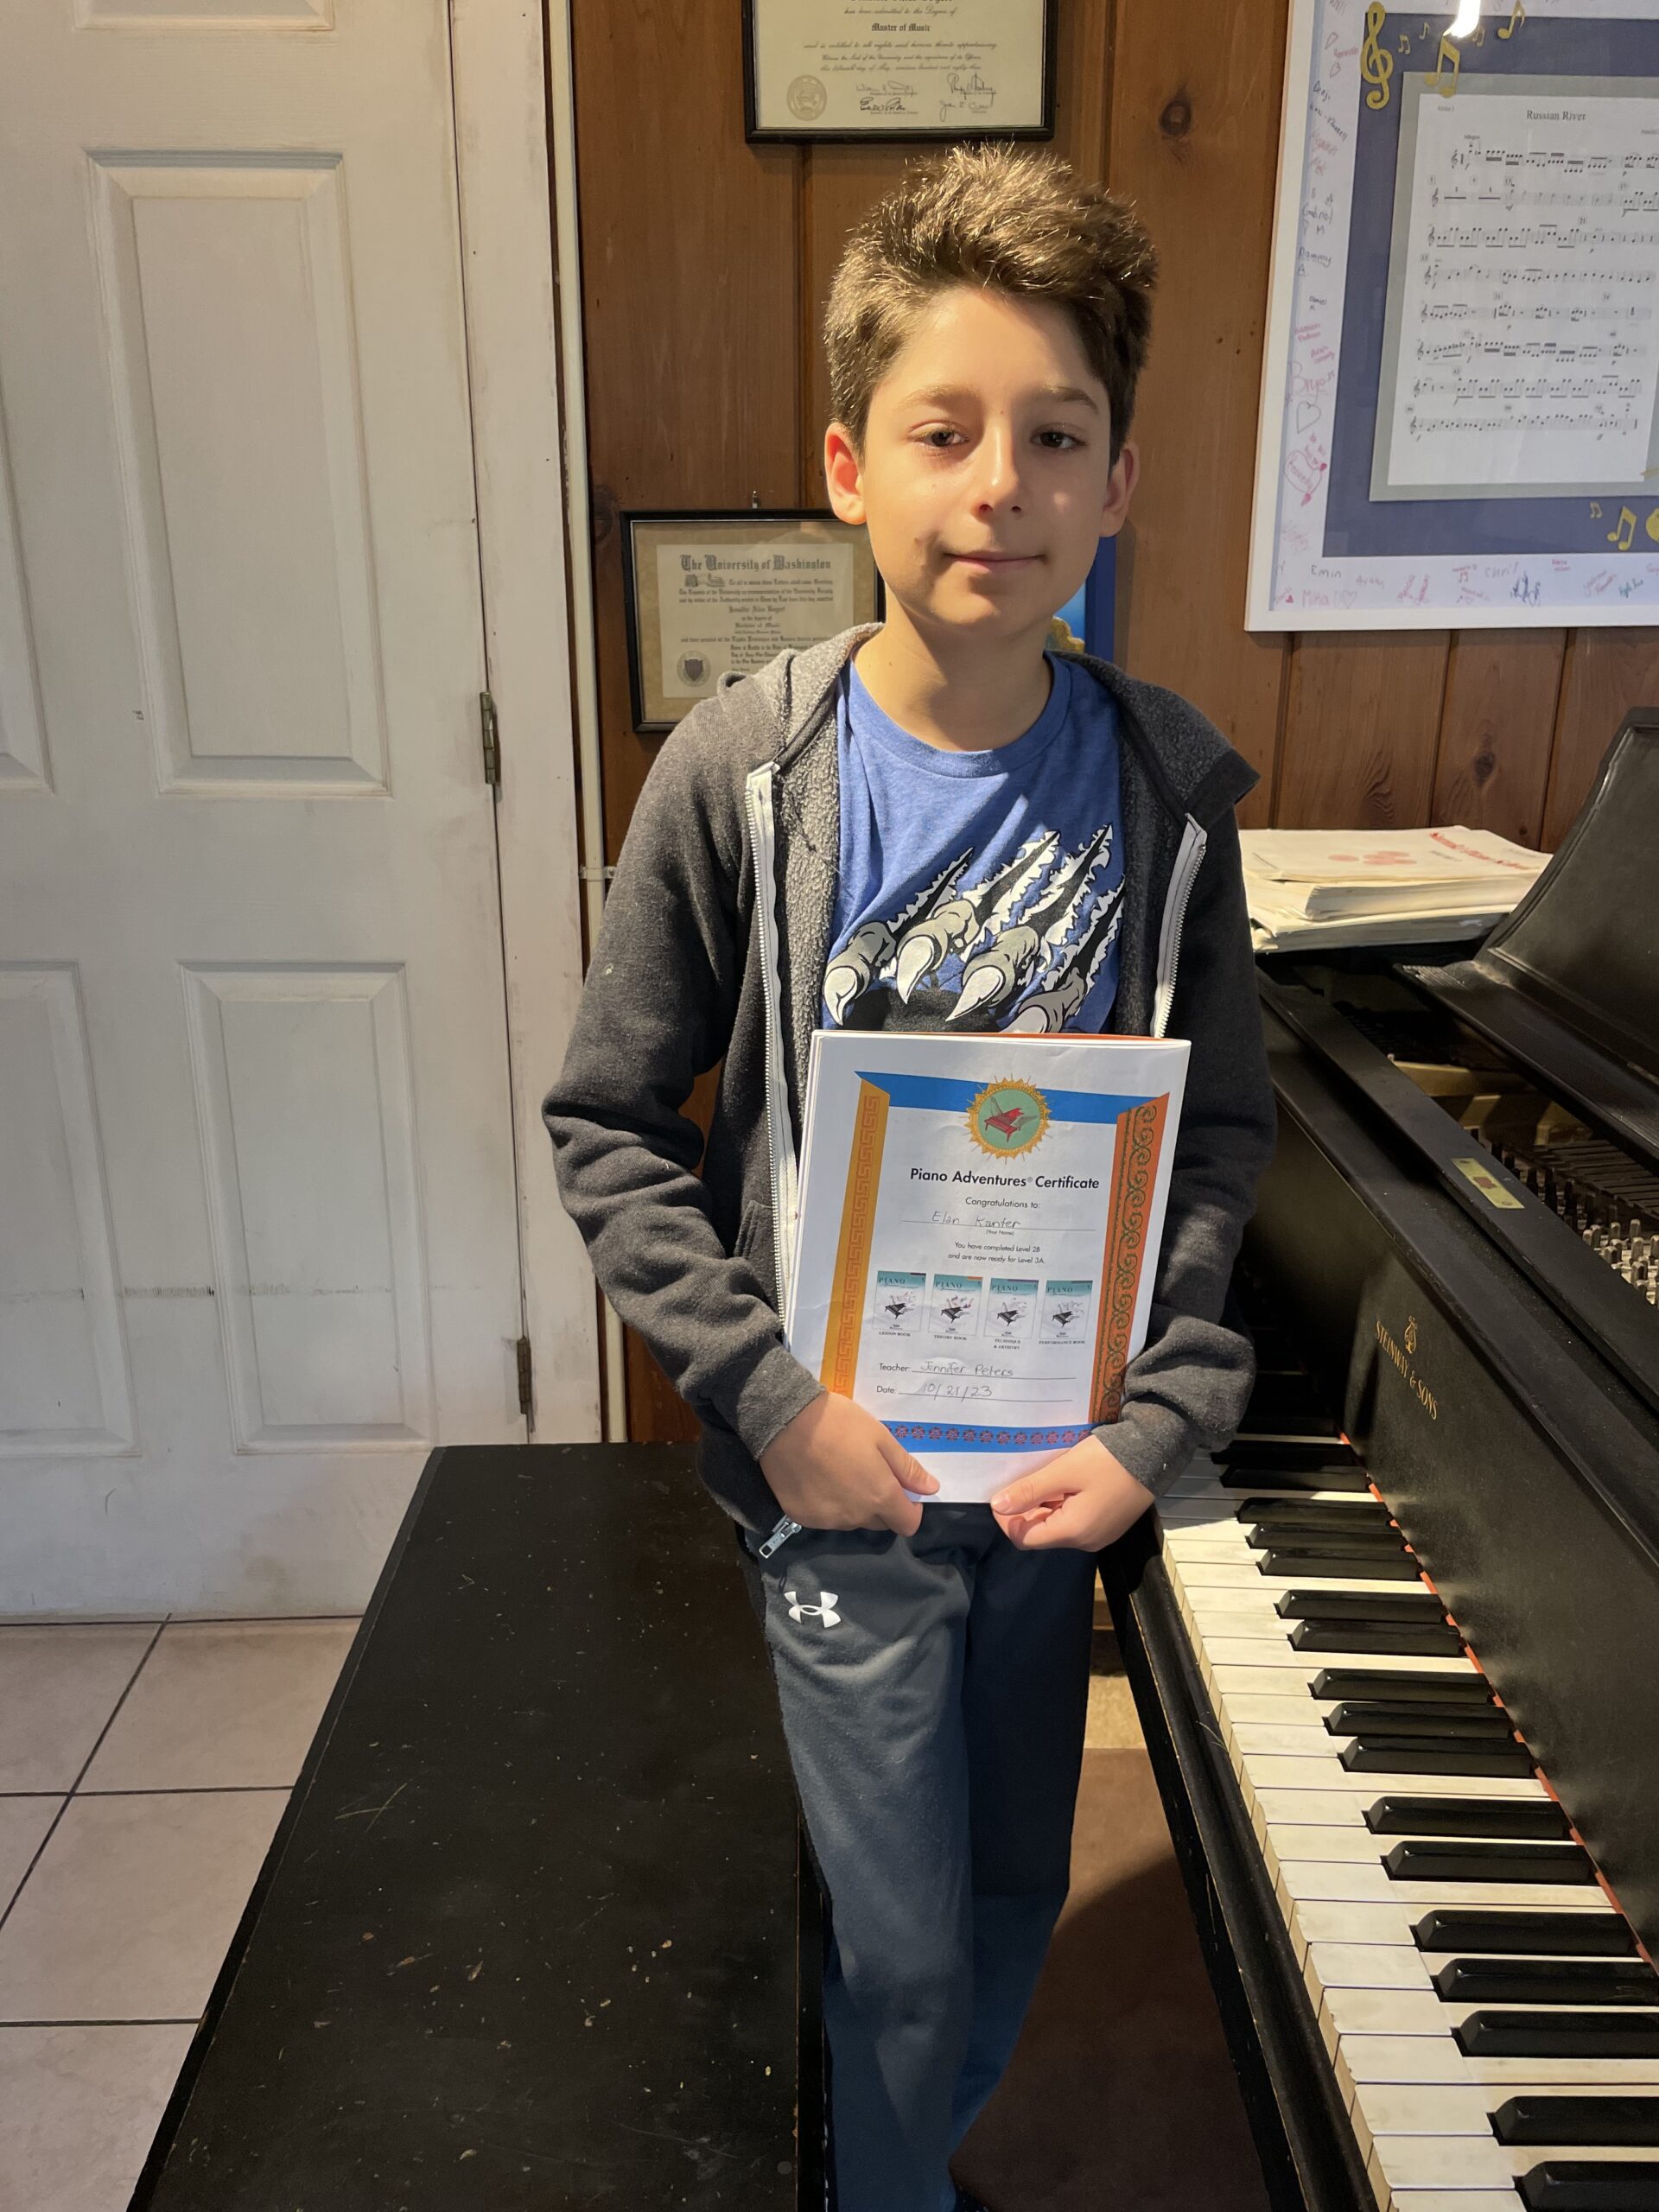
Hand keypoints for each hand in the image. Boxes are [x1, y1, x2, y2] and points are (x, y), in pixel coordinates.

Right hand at [760, 1391, 938, 1536]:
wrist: (783, 1421)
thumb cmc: (838, 1423)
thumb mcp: (880, 1437)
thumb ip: (906, 1468)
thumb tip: (931, 1489)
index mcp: (880, 1496)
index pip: (907, 1524)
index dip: (910, 1509)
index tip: (901, 1489)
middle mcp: (855, 1516)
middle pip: (879, 1523)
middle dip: (881, 1504)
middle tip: (867, 1472)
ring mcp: (827, 1520)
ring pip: (851, 1520)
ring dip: (853, 1504)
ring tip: (838, 1472)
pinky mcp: (801, 1518)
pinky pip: (825, 1517)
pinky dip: (827, 1504)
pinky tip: (817, 1478)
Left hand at [990, 1434, 1154, 1551]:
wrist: (1155, 1453)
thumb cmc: (1109, 1461)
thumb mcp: (1064, 1471)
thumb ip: (1030, 1490)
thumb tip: (998, 1505)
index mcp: (1073, 1532)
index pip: (1024, 1538)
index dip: (1007, 1518)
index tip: (1003, 1492)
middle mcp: (1086, 1541)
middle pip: (1041, 1534)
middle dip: (1026, 1510)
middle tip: (1024, 1478)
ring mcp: (1099, 1535)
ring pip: (1057, 1526)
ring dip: (1044, 1505)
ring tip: (1046, 1477)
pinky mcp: (1108, 1525)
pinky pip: (1074, 1521)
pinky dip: (1062, 1505)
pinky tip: (1065, 1482)